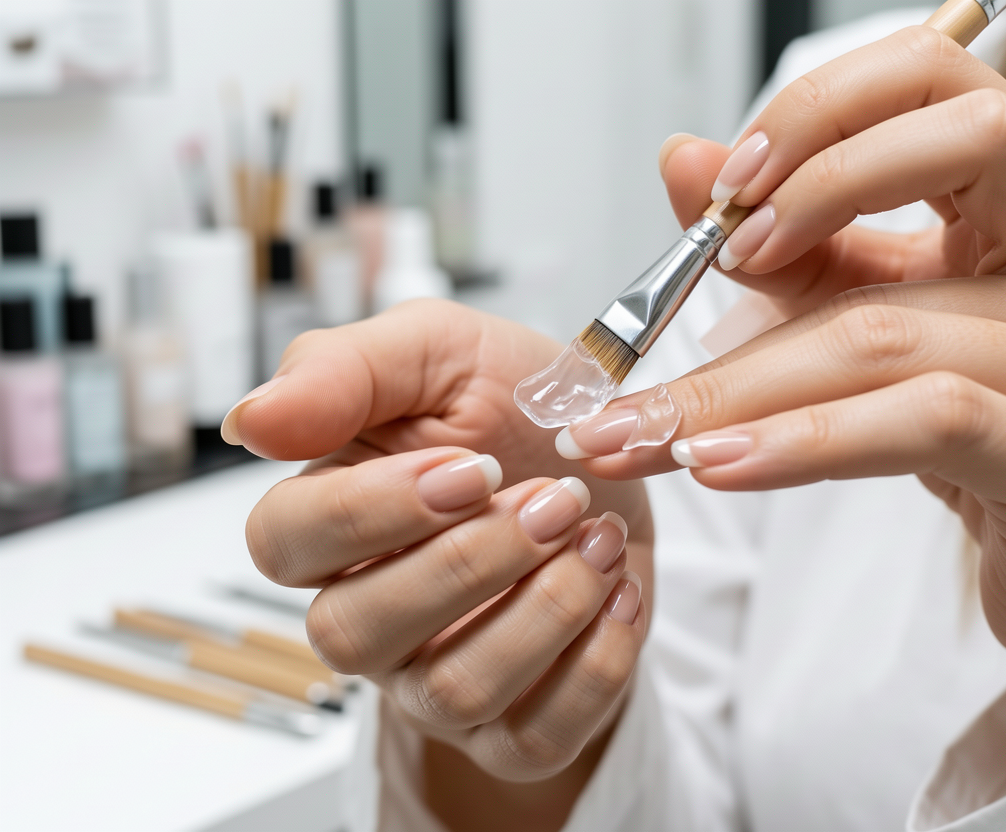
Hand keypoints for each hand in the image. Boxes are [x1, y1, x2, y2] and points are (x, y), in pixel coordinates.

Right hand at [228, 301, 650, 792]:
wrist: (612, 464)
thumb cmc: (513, 407)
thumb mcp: (438, 350)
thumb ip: (341, 371)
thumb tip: (251, 420)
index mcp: (331, 521)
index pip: (285, 544)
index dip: (372, 512)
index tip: (470, 469)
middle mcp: (369, 611)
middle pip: (355, 631)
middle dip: (471, 563)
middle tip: (555, 498)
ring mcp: (435, 678)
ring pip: (452, 689)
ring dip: (544, 610)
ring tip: (597, 537)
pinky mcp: (515, 724)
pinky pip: (536, 739)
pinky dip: (594, 666)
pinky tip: (618, 591)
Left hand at [571, 27, 1005, 755]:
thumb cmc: (994, 438)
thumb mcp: (890, 316)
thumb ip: (797, 237)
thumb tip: (683, 161)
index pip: (941, 81)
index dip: (823, 116)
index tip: (725, 194)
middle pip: (917, 188)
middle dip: (765, 237)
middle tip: (653, 316)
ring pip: (894, 333)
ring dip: (741, 385)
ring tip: (641, 433)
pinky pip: (930, 427)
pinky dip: (804, 441)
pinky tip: (720, 464)